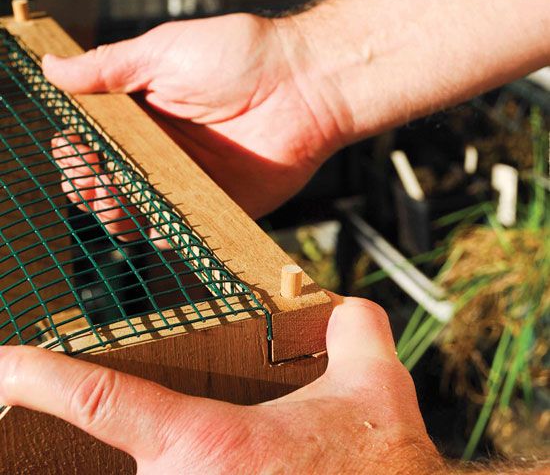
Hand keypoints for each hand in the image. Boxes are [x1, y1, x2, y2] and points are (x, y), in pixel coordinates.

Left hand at [0, 299, 443, 474]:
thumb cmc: (380, 470)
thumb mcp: (375, 384)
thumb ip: (353, 329)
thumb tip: (341, 306)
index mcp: (208, 444)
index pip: (100, 401)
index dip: (40, 377)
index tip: (1, 364)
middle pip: (102, 465)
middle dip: (74, 447)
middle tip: (53, 415)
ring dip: (133, 460)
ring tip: (168, 438)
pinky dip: (162, 470)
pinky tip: (205, 461)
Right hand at [43, 14, 345, 217]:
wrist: (304, 82)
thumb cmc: (239, 56)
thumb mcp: (164, 51)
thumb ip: (109, 67)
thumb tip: (53, 67)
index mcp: (147, 113)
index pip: (97, 140)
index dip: (78, 148)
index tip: (69, 146)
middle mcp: (165, 150)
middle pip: (111, 181)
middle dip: (88, 185)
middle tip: (86, 177)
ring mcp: (191, 179)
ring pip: (139, 211)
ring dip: (114, 213)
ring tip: (108, 199)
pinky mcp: (220, 204)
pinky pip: (183, 230)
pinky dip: (161, 232)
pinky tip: (148, 221)